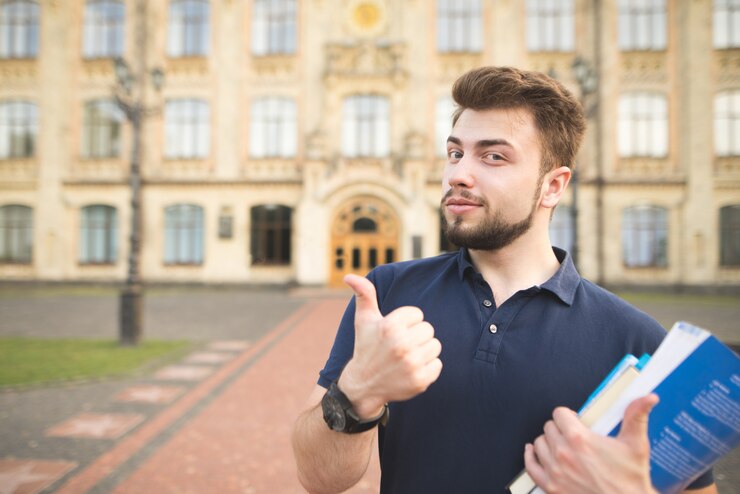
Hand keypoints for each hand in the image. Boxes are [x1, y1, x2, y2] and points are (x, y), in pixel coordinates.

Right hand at [337, 274, 442, 418]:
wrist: (363, 385)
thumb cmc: (366, 347)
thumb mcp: (364, 320)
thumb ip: (364, 294)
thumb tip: (349, 275)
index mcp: (390, 326)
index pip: (418, 314)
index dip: (407, 322)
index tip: (394, 332)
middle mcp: (401, 345)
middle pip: (428, 329)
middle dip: (416, 336)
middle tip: (400, 346)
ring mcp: (411, 364)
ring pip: (435, 346)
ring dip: (424, 350)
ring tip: (406, 357)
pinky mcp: (420, 381)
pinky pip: (438, 364)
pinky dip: (428, 367)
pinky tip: (411, 369)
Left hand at [524, 394, 658, 493]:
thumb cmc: (630, 480)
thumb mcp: (636, 444)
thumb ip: (637, 416)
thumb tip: (648, 398)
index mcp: (579, 439)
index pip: (559, 413)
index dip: (568, 415)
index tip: (574, 419)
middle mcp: (563, 453)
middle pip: (549, 427)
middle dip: (560, 428)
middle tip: (572, 435)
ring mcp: (555, 470)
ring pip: (539, 443)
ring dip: (548, 442)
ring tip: (561, 445)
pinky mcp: (550, 486)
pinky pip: (531, 466)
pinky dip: (531, 457)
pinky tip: (534, 451)